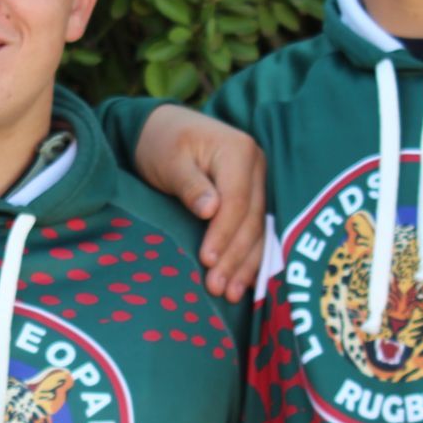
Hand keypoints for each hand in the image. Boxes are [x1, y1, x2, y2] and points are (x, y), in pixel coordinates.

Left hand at [133, 104, 265, 300]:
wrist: (164, 129)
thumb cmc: (162, 142)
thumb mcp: (170, 160)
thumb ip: (190, 185)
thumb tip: (211, 211)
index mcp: (239, 151)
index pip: (236, 202)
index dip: (224, 234)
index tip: (207, 261)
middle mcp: (258, 166)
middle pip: (251, 220)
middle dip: (235, 257)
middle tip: (216, 287)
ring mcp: (260, 182)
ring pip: (259, 230)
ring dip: (246, 264)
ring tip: (229, 293)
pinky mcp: (253, 197)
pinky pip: (257, 231)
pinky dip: (250, 257)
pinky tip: (244, 282)